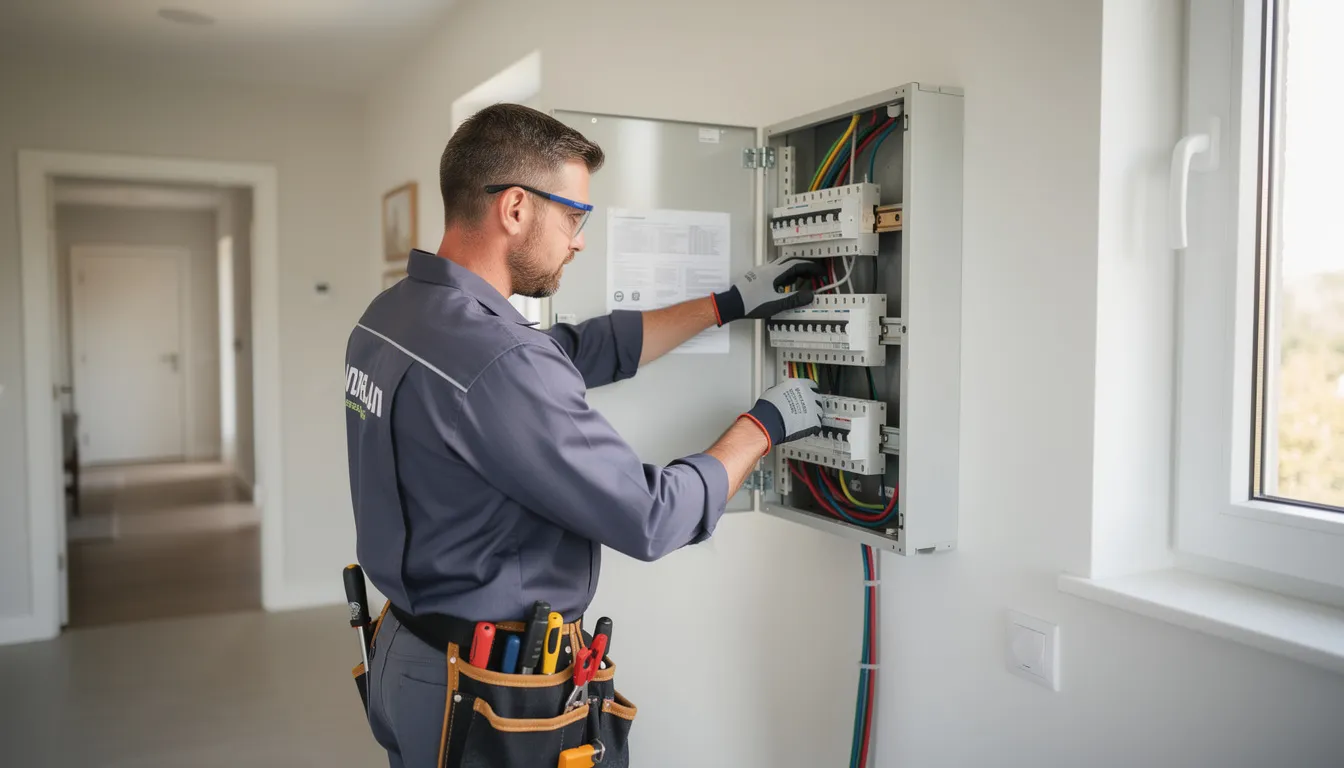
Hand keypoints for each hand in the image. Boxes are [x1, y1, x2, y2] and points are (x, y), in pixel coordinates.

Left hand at [711, 258, 825, 324]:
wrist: (731, 303)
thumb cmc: (752, 304)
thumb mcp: (775, 304)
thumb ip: (794, 299)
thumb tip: (811, 295)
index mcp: (775, 273)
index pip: (797, 265)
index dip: (811, 268)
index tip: (821, 272)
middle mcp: (768, 268)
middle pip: (790, 261)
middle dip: (804, 266)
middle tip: (814, 274)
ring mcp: (762, 271)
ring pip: (782, 265)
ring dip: (794, 269)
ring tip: (803, 279)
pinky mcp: (757, 276)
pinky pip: (775, 270)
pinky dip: (785, 274)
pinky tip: (785, 284)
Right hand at [740, 378, 824, 449]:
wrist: (769, 420)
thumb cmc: (768, 407)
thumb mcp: (774, 391)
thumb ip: (784, 390)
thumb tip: (783, 392)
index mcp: (800, 384)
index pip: (811, 384)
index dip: (810, 390)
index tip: (809, 393)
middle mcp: (808, 394)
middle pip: (818, 398)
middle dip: (813, 402)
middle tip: (808, 407)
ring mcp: (813, 408)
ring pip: (820, 411)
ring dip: (815, 415)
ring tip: (808, 419)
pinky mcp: (814, 422)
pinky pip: (818, 424)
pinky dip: (814, 426)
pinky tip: (808, 427)